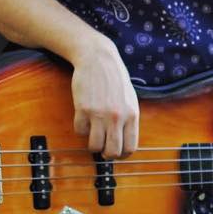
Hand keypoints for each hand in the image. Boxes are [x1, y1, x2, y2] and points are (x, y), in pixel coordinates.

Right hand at [69, 36, 138, 158]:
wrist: (98, 58)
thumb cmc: (115, 78)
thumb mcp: (130, 98)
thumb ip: (129, 119)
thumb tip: (125, 143)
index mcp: (132, 114)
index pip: (130, 147)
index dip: (122, 154)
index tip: (116, 152)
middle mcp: (117, 117)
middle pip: (112, 152)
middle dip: (106, 155)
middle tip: (102, 148)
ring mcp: (99, 114)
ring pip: (94, 146)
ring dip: (92, 144)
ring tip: (93, 134)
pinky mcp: (83, 109)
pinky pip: (80, 131)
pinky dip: (81, 129)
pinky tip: (84, 118)